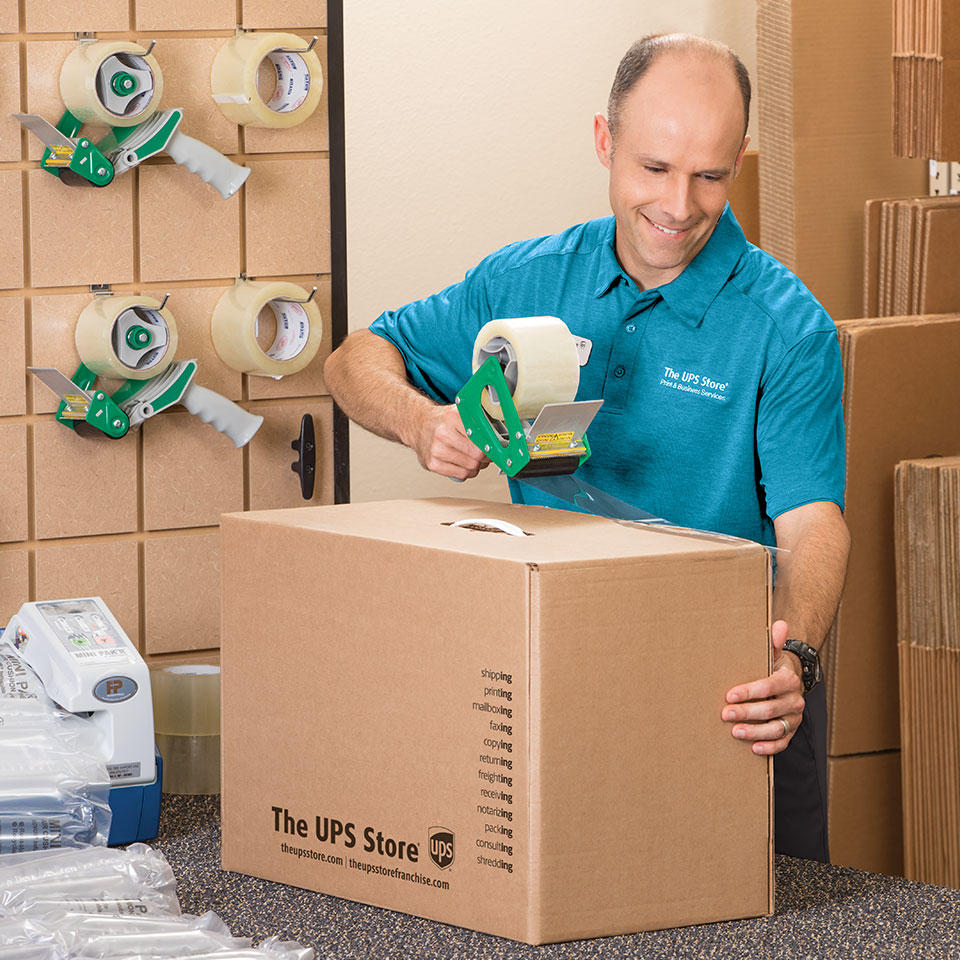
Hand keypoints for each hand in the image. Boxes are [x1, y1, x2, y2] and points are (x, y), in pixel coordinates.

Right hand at [412, 404, 490, 478]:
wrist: (418, 425)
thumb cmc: (443, 421)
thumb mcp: (460, 412)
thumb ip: (479, 420)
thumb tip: (501, 434)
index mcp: (453, 417)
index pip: (482, 437)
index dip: (492, 445)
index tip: (495, 448)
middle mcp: (443, 433)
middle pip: (477, 455)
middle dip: (486, 457)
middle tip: (486, 454)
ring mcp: (436, 450)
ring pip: (470, 467)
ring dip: (477, 466)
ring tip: (474, 459)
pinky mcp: (432, 464)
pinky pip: (461, 474)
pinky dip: (467, 472)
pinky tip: (465, 464)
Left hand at [721, 619, 804, 755]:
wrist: (788, 681)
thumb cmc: (773, 667)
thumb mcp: (772, 654)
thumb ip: (773, 642)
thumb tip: (779, 624)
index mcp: (788, 679)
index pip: (768, 686)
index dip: (749, 692)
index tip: (729, 695)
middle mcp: (795, 700)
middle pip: (770, 709)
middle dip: (746, 713)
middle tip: (725, 714)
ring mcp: (794, 717)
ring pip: (776, 728)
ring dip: (755, 732)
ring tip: (735, 732)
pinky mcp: (792, 731)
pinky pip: (783, 742)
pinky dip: (770, 747)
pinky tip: (754, 748)